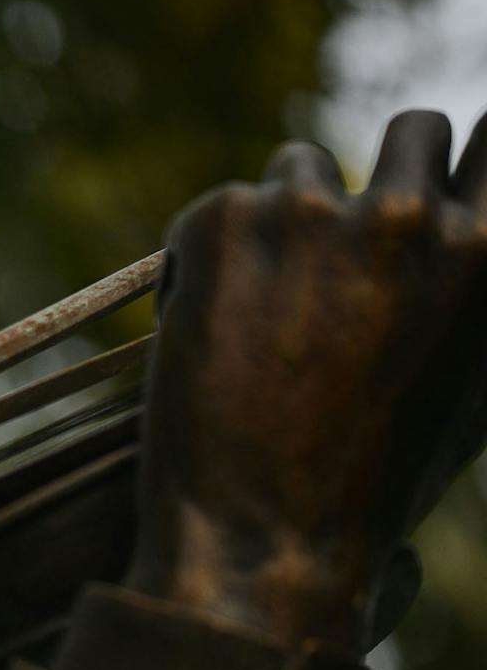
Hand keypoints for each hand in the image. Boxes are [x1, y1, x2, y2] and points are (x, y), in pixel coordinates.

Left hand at [127, 109, 486, 650]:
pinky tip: (209, 333)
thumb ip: (475, 289)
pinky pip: (220, 211)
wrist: (261, 541)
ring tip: (268, 317)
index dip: (469, 154)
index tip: (443, 174)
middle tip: (348, 246)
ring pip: (303, 169)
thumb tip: (468, 234)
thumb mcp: (476, 387)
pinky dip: (210, 260)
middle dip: (384, 177)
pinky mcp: (223, 223)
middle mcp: (413, 218)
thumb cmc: (373, 485)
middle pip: (416, 129)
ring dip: (288, 222)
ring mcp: (314, 212)